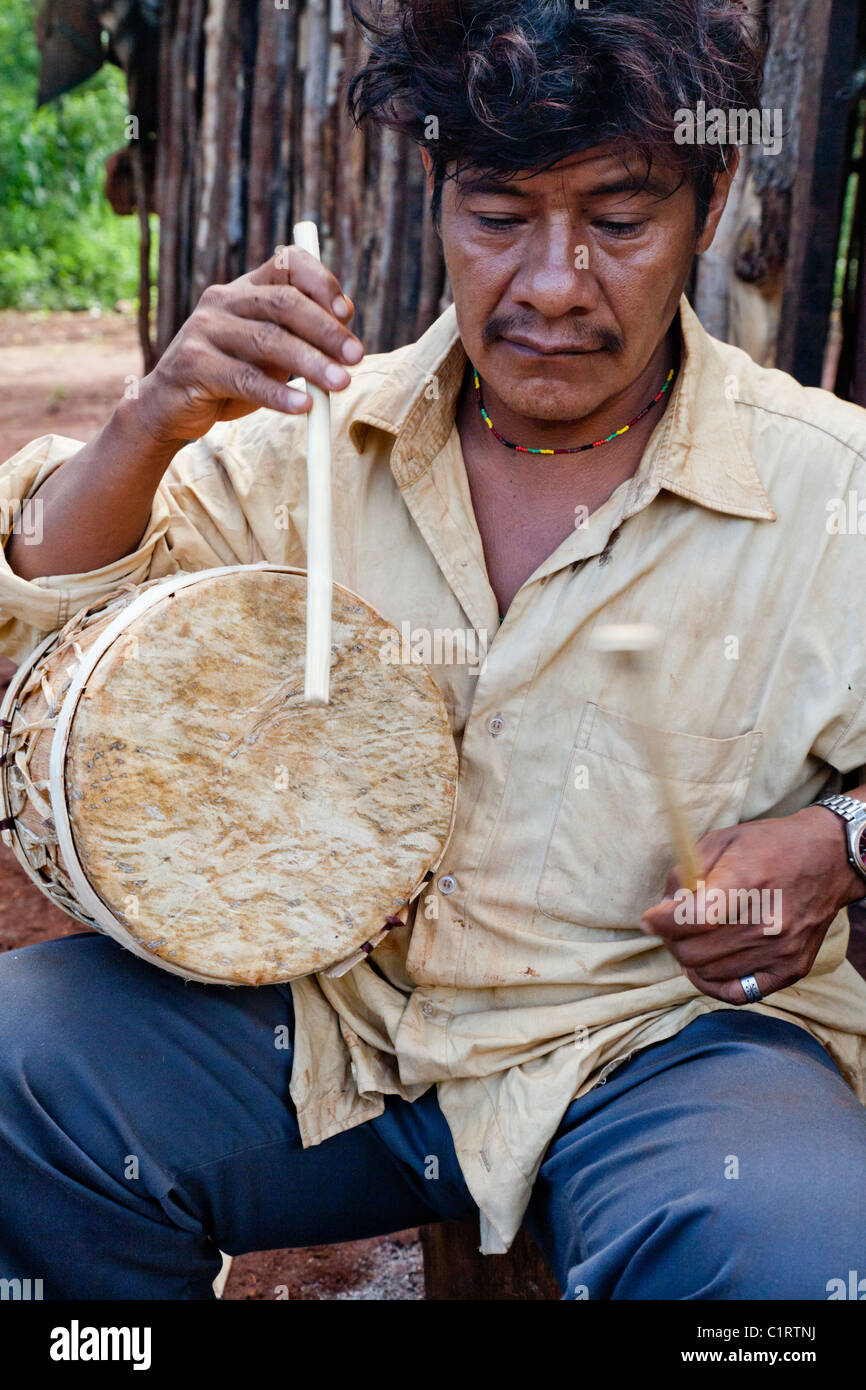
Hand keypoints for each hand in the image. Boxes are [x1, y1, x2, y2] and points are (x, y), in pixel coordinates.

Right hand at [132, 247, 364, 446]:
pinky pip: (245, 379)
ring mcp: (205, 330)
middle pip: (283, 303)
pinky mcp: (194, 365)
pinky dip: (279, 394)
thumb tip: (347, 318)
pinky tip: (304, 406)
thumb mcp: (269, 352)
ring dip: (311, 363)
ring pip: (267, 340)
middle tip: (355, 356)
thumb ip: (300, 334)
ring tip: (340, 384)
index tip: (347, 312)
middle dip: (326, 330)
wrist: (168, 406)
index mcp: (244, 288)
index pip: (287, 264)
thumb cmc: (229, 377)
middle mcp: (223, 300)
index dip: (321, 282)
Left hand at [639, 805, 865, 1003]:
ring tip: (695, 939)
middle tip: (673, 927)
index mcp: (746, 883)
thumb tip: (662, 908)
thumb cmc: (769, 846)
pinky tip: (711, 964)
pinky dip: (716, 982)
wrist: (827, 859)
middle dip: (672, 939)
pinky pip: (738, 993)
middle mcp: (766, 922)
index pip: (690, 919)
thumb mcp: (721, 840)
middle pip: (693, 952)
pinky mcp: (791, 968)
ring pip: (708, 973)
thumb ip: (684, 873)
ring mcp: (781, 950)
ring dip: (692, 959)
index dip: (660, 922)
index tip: (651, 918)